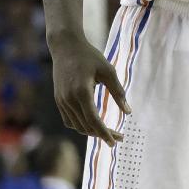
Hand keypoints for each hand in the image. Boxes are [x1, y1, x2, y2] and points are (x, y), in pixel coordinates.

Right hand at [50, 32, 130, 146]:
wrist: (66, 48)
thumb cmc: (90, 57)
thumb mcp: (109, 71)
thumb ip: (118, 92)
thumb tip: (128, 112)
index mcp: (81, 92)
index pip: (93, 120)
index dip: (105, 133)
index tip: (115, 141)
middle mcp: (68, 100)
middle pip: (86, 126)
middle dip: (103, 134)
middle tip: (119, 138)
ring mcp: (61, 101)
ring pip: (77, 126)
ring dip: (92, 132)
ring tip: (110, 133)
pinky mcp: (59, 100)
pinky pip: (69, 120)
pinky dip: (82, 126)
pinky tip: (94, 125)